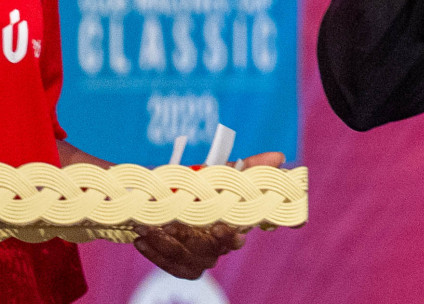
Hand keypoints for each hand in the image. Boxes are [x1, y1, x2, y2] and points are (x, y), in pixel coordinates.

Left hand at [133, 151, 285, 279]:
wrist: (166, 201)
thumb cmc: (201, 186)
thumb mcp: (221, 173)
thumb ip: (250, 168)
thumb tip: (280, 156)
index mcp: (236, 224)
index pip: (239, 235)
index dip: (230, 235)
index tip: (220, 226)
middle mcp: (222, 244)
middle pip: (211, 250)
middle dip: (191, 237)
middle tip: (173, 223)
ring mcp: (203, 257)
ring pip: (189, 258)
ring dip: (168, 244)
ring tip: (149, 226)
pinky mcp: (183, 266)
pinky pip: (171, 266)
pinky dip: (156, 254)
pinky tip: (142, 239)